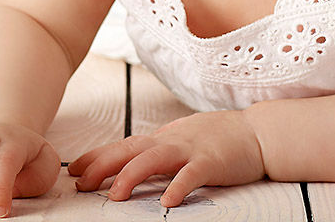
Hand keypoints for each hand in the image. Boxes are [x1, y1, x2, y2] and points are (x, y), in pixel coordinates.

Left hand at [69, 111, 265, 207]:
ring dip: (132, 175)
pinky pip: (192, 175)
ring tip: (115, 195)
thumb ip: (159, 150)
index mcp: (164, 138)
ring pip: (154, 159)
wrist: (258, 132)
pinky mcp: (212, 162)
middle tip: (82, 184)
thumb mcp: (183, 140)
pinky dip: (178, 187)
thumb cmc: (220, 138)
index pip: (124, 145)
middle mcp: (172, 141)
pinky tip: (167, 202)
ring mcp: (191, 150)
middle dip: (103, 166)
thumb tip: (131, 162)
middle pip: (130, 149)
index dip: (98, 156)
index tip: (76, 170)